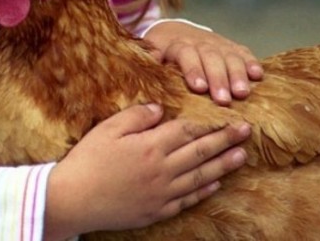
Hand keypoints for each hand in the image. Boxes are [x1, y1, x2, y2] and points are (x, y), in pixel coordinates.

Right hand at [43, 104, 249, 239]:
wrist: (72, 201)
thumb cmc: (87, 161)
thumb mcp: (108, 129)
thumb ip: (137, 116)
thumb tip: (160, 109)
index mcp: (151, 146)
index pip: (189, 130)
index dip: (212, 123)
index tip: (231, 116)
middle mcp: (162, 170)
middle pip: (200, 152)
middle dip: (226, 140)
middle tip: (247, 131)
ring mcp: (161, 193)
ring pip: (200, 177)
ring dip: (223, 165)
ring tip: (241, 156)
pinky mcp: (156, 211)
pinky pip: (187, 200)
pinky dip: (203, 191)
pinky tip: (215, 184)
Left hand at [144, 21, 263, 104]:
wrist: (174, 32)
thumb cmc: (159, 54)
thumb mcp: (149, 57)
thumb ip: (147, 66)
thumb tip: (141, 78)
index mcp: (176, 44)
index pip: (186, 54)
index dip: (193, 69)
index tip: (198, 88)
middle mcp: (198, 41)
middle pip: (210, 56)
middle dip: (218, 78)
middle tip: (224, 100)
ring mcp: (216, 43)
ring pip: (228, 55)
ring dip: (237, 74)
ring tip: (242, 93)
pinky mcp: (230, 47)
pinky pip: (242, 52)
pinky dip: (251, 62)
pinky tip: (258, 75)